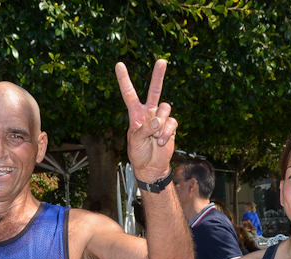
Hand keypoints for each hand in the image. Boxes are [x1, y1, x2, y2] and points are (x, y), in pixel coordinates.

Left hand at [115, 60, 177, 181]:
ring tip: (155, 137)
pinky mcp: (171, 126)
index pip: (129, 94)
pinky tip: (161, 141)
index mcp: (135, 114)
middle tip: (162, 61)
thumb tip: (158, 120)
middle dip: (158, 75)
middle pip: (154, 90)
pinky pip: (171, 122)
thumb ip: (144, 130)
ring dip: (161, 123)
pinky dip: (166, 132)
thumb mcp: (135, 141)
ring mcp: (161, 118)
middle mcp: (148, 112)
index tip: (119, 64)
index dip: (124, 79)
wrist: (151, 166)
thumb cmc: (138, 153)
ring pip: (165, 107)